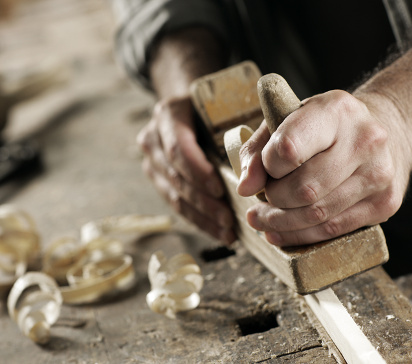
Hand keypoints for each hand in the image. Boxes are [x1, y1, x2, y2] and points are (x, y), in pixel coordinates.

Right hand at [137, 95, 234, 243]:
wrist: (191, 107)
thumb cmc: (216, 106)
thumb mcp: (226, 105)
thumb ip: (238, 127)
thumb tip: (259, 159)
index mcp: (168, 114)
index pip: (178, 148)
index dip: (197, 172)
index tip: (220, 189)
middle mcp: (153, 138)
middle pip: (175, 176)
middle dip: (203, 201)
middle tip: (229, 218)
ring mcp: (152, 161)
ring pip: (174, 196)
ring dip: (202, 216)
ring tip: (228, 230)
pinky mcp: (158, 181)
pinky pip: (177, 206)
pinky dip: (200, 221)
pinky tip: (220, 232)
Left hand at [237, 90, 411, 245]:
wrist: (386, 131)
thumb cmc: (325, 127)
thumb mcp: (287, 122)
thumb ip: (258, 151)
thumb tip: (245, 188)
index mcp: (335, 110)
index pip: (288, 149)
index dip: (267, 167)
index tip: (264, 169)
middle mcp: (364, 140)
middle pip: (304, 188)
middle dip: (273, 199)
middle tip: (261, 199)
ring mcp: (378, 173)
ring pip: (317, 214)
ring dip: (281, 223)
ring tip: (262, 219)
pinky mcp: (385, 203)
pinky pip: (333, 229)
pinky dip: (301, 235)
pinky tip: (281, 232)